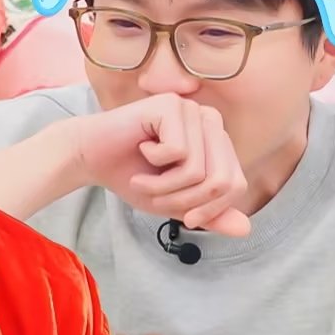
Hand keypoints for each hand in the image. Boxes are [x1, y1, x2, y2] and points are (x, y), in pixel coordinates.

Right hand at [68, 94, 250, 235]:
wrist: (88, 156)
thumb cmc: (130, 175)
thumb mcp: (175, 203)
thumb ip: (209, 214)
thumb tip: (245, 229)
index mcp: (217, 140)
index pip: (236, 184)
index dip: (211, 209)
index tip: (185, 219)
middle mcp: (209, 120)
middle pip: (221, 179)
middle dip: (186, 200)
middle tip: (156, 197)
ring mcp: (191, 110)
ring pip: (199, 171)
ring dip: (165, 186)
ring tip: (143, 179)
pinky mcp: (171, 105)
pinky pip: (179, 152)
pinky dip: (154, 164)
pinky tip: (140, 150)